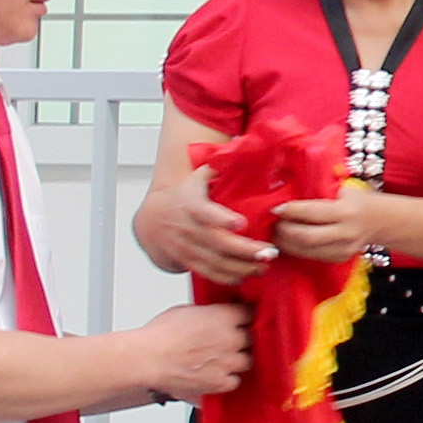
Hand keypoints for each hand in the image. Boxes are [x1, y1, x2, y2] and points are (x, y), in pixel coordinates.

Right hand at [137, 298, 253, 400]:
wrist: (147, 359)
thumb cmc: (160, 336)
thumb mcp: (186, 311)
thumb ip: (207, 314)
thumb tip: (212, 317)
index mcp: (224, 317)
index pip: (249, 314)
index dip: (243, 318)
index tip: (240, 320)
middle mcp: (231, 339)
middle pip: (250, 338)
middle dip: (241, 339)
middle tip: (227, 341)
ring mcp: (227, 362)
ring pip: (247, 361)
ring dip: (237, 359)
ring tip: (222, 359)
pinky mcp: (219, 382)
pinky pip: (235, 381)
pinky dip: (228, 379)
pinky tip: (217, 374)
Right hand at [143, 175, 273, 285]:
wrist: (152, 219)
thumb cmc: (183, 195)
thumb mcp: (197, 176)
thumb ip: (219, 164)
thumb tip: (243, 146)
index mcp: (190, 203)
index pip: (204, 211)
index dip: (221, 218)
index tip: (241, 223)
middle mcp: (187, 227)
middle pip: (216, 242)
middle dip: (244, 250)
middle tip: (269, 252)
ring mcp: (186, 247)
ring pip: (215, 261)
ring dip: (241, 267)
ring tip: (264, 266)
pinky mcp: (187, 262)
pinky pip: (208, 273)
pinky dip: (228, 277)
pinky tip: (246, 275)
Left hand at [271, 181, 382, 266]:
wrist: (380, 220)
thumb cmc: (357, 200)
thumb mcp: (344, 189)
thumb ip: (320, 192)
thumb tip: (287, 192)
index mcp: (346, 211)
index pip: (312, 212)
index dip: (291, 211)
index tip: (275, 208)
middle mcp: (345, 232)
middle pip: (306, 237)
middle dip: (285, 231)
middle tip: (273, 223)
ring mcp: (343, 249)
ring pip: (306, 250)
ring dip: (286, 243)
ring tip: (276, 233)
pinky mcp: (339, 259)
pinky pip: (311, 256)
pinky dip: (296, 249)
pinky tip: (288, 242)